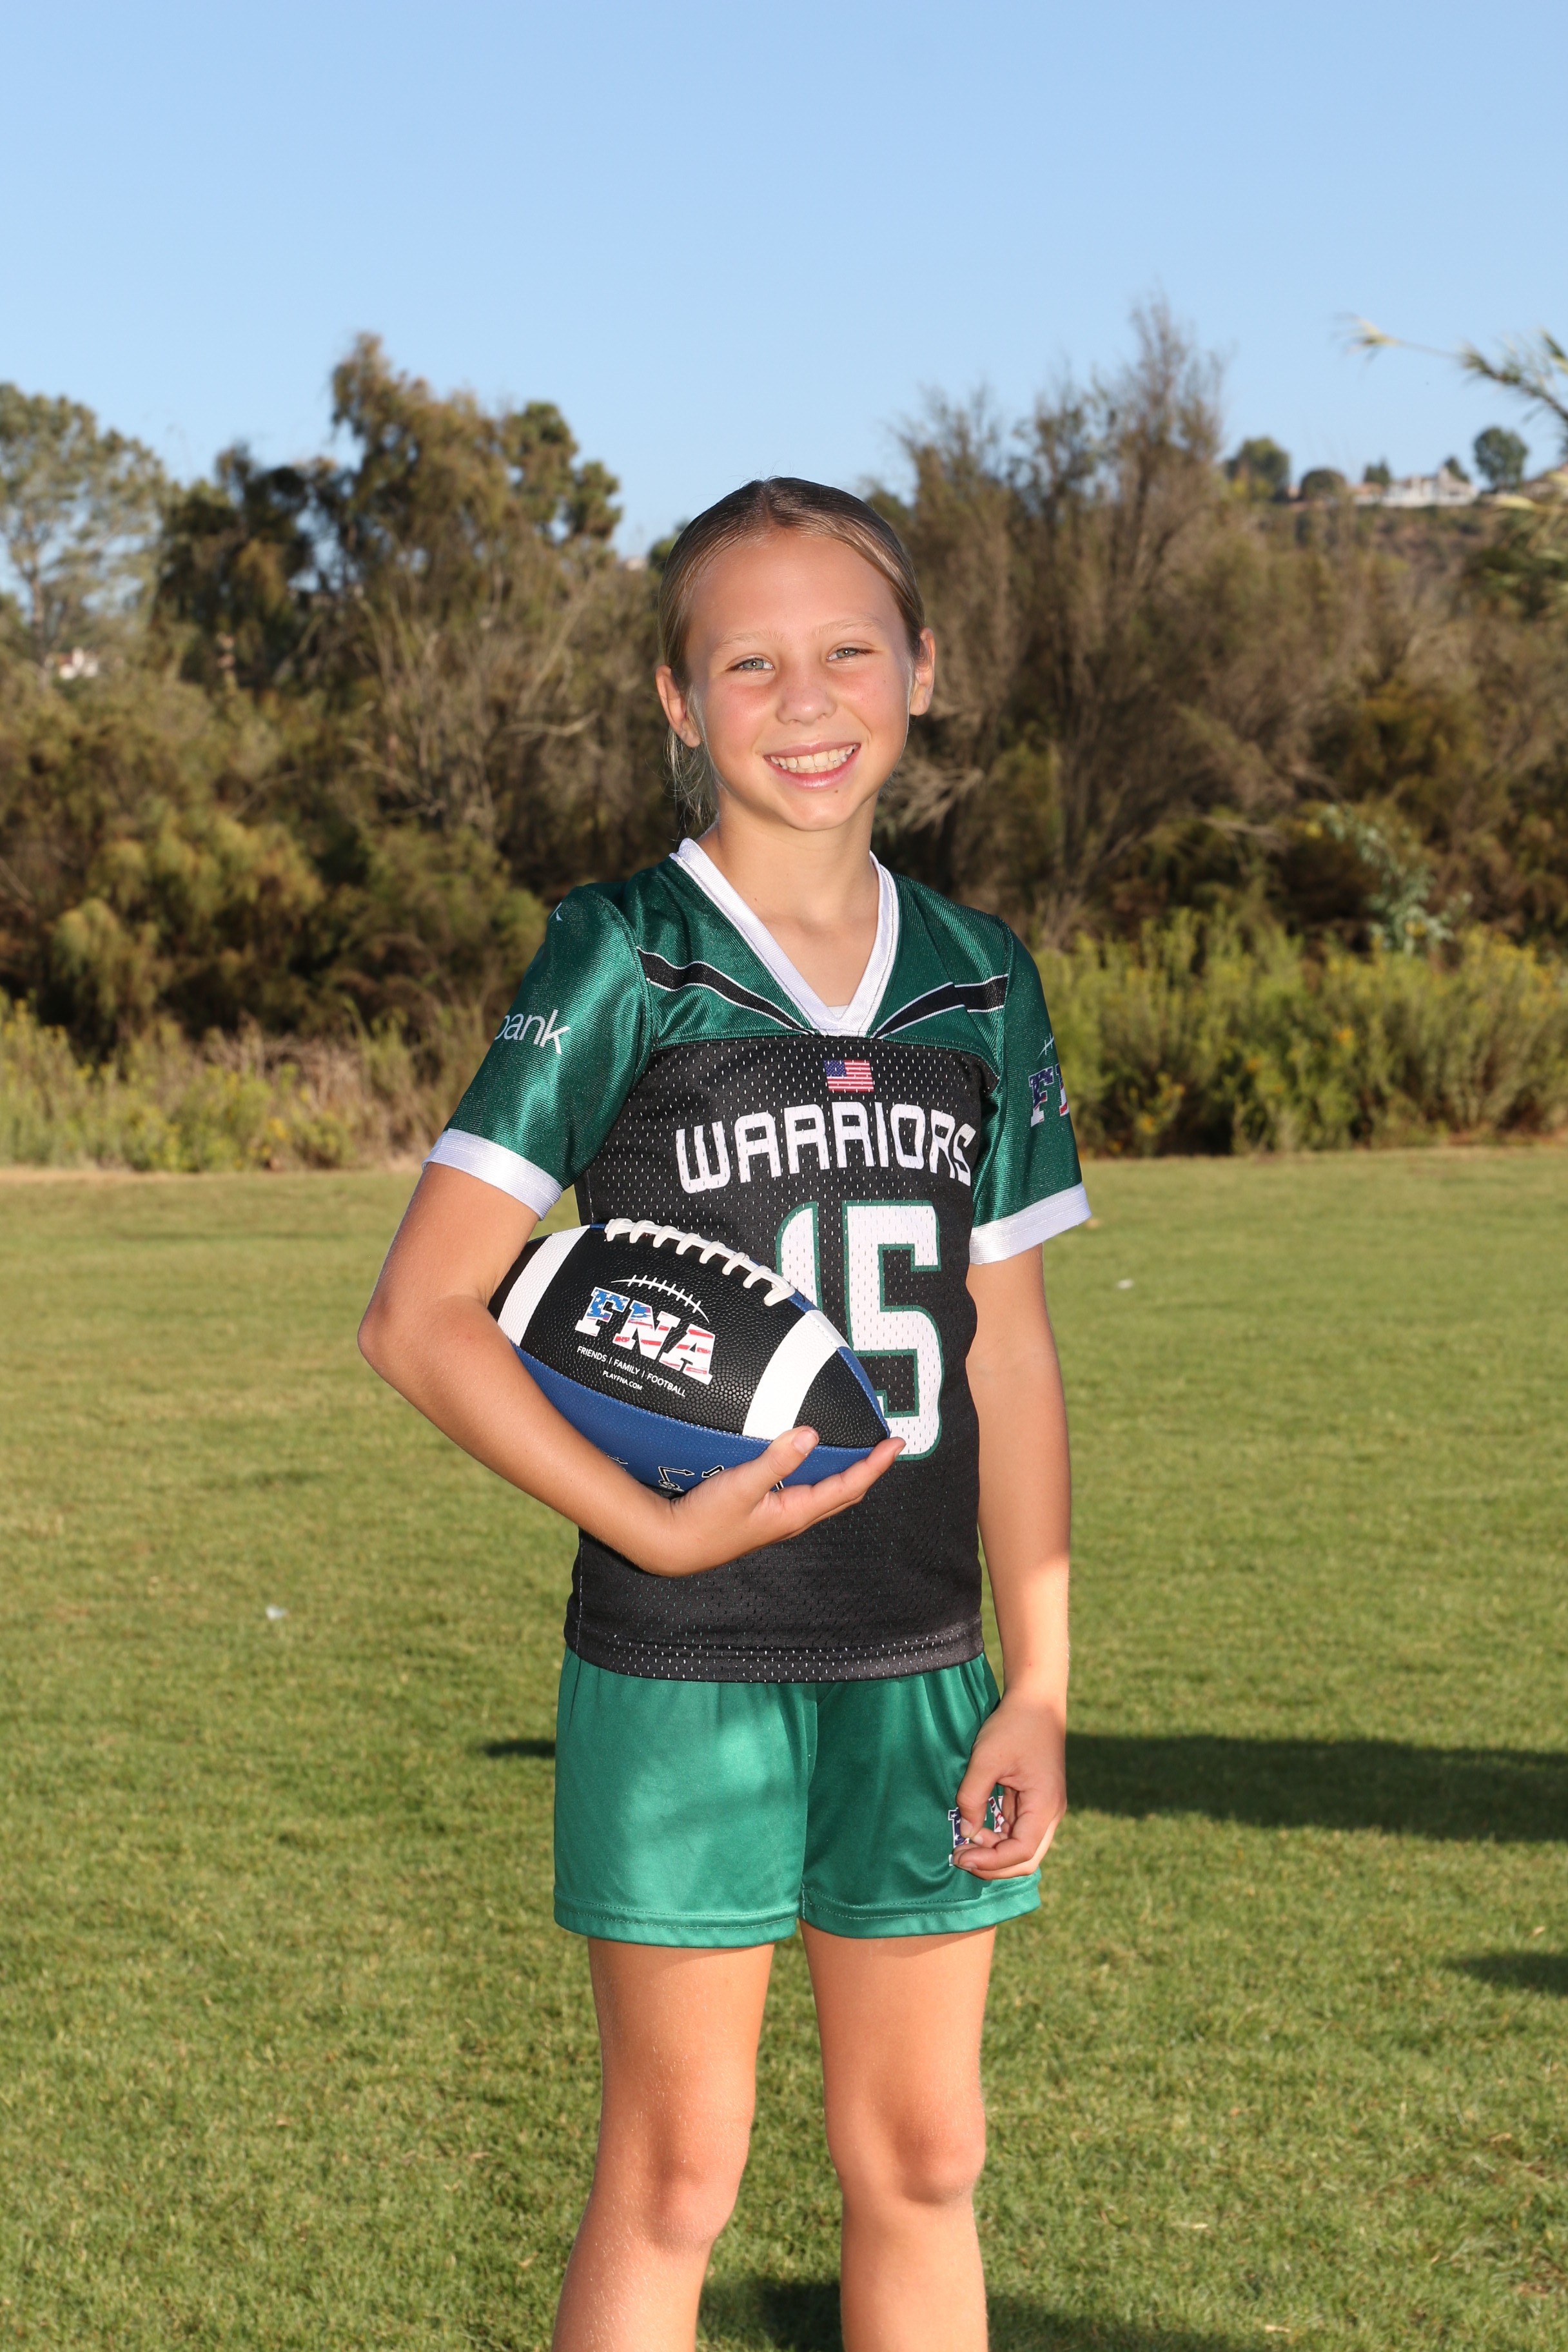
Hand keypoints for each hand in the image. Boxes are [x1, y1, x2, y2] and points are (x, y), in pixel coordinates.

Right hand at [635, 1429, 903, 1576]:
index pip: (848, 1486)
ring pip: (825, 1495)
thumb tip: (811, 1435)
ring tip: (856, 1451)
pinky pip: (804, 1494)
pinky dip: (818, 1476)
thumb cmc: (705, 1521)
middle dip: (868, 1469)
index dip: (875, 1465)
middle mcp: (794, 1518)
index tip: (895, 1443)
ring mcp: (779, 1518)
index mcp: (796, 1512)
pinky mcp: (765, 1515)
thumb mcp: (741, 1485)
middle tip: (885, 1446)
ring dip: (845, 1474)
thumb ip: (776, 1459)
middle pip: (844, 1493)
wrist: (674, 1544)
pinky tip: (808, 1463)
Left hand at [950, 1691, 1066, 1878]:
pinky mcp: (1035, 1800)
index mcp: (1045, 1805)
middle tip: (959, 1857)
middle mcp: (1050, 1812)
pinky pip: (1018, 1829)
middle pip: (1026, 1858)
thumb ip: (972, 1797)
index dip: (992, 1862)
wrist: (1036, 1701)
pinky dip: (997, 1835)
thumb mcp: (986, 1759)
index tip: (962, 1856)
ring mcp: (1044, 1807)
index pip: (1022, 1852)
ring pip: (1022, 1846)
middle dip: (993, 1865)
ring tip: (962, 1844)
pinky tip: (974, 1829)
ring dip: (994, 1851)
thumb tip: (964, 1831)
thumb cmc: (1014, 1726)